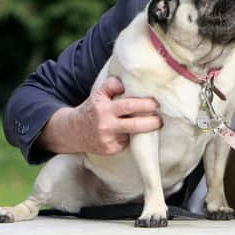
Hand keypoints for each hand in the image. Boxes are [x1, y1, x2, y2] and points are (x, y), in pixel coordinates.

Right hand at [38, 77, 162, 154]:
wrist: (72, 132)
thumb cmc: (92, 109)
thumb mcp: (98, 94)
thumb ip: (111, 85)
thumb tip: (123, 84)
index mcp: (104, 109)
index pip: (128, 106)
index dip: (145, 105)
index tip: (156, 103)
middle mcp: (106, 126)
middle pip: (135, 126)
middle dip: (152, 123)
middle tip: (161, 119)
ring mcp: (108, 140)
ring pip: (133, 135)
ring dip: (144, 130)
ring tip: (154, 123)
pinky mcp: (110, 150)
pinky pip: (127, 143)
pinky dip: (133, 137)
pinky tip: (136, 133)